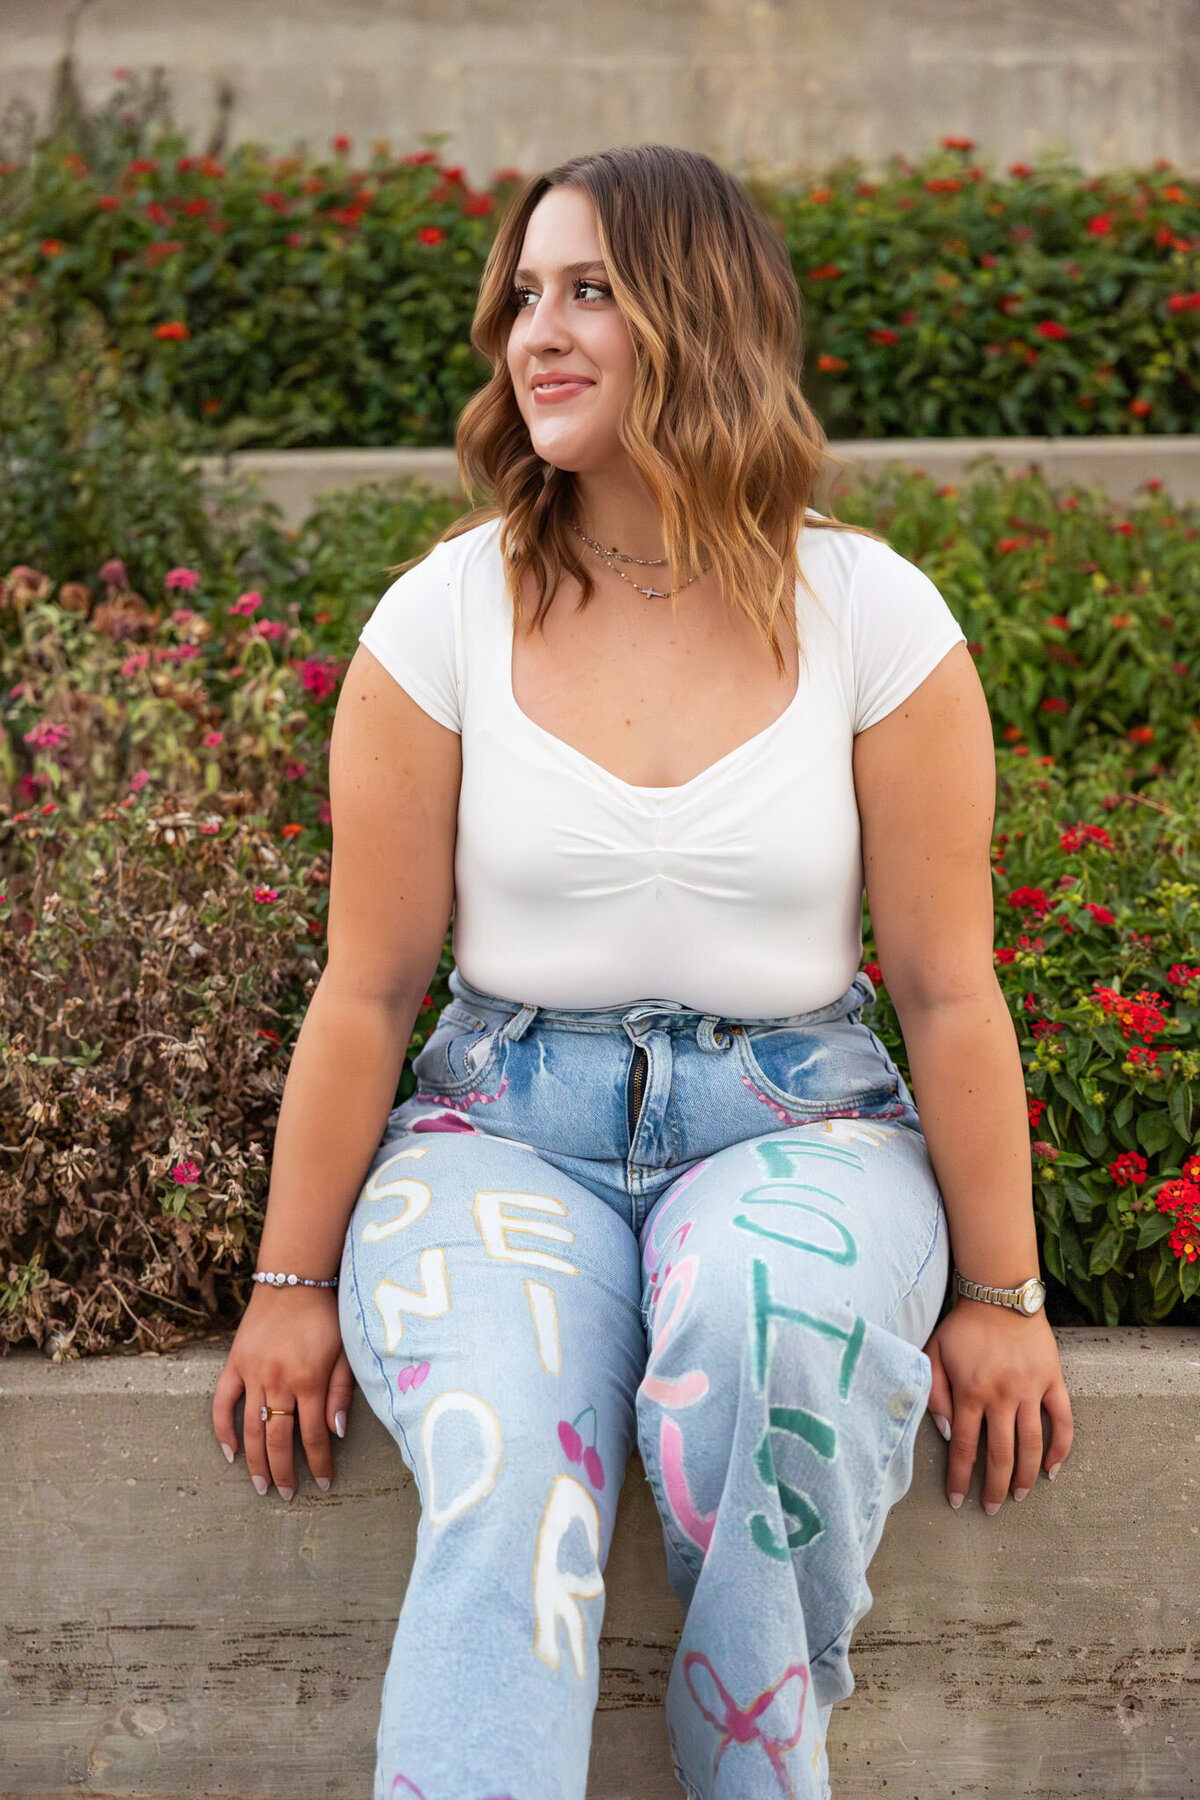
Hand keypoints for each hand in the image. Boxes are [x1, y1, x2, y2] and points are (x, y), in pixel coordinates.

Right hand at [212, 1283, 354, 1498]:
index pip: (314, 1436)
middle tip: (288, 1496)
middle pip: (279, 1439)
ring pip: (252, 1428)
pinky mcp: (235, 1364)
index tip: (324, 1484)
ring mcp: (253, 1374)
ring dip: (255, 1462)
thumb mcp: (344, 1351)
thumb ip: (340, 1392)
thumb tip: (337, 1432)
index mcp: (310, 1380)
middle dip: (284, 1472)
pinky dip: (223, 1429)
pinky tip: (230, 1452)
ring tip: (261, 1487)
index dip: (318, 1463)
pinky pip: (222, 1402)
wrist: (294, 1281)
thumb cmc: (326, 1316)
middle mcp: (279, 1381)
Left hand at [923, 1298, 1073, 1513]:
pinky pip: (1063, 1421)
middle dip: (995, 1488)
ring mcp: (1030, 1390)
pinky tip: (1053, 1469)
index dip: (961, 1478)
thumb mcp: (933, 1352)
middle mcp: (1002, 1396)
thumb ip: (935, 1393)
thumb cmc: (963, 1325)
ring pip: (1032, 1444)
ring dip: (1027, 1476)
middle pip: (1000, 1455)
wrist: (1000, 1294)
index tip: (958, 1501)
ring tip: (1021, 1497)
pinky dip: (1061, 1447)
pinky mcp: (1053, 1381)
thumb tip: (949, 1433)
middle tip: (992, 1509)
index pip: (965, 1447)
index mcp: (970, 1392)